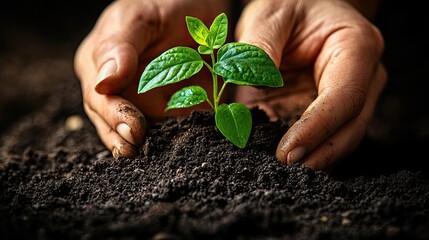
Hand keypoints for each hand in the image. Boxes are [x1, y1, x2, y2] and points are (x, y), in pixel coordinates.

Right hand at [74, 0, 230, 157]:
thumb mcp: (139, 17)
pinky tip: (179, 150)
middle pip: (113, 123)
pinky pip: (167, 130)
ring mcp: (141, 102)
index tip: (132, 129)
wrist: (200, 7)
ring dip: (147, 147)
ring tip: (157, 159)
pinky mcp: (168, 110)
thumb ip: (119, 46)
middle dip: (125, 138)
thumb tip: (103, 84)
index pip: (99, 99)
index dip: (115, 116)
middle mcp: (116, 89)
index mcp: (98, 65)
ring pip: (137, 132)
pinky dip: (172, 141)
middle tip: (137, 151)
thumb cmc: (164, 3)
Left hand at [235, 0, 386, 169]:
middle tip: (284, 168)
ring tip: (281, 170)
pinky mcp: (331, 110)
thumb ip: (258, 46)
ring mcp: (350, 97)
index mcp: (356, 47)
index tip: (288, 152)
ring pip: (341, 138)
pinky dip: (306, 150)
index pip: (345, 97)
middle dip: (320, 153)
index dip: (318, 128)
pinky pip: (324, 137)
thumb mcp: (270, 14)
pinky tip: (283, 159)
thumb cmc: (290, 7)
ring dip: (315, 157)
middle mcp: (362, 77)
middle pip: (352, 127)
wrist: (301, 12)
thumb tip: (246, 82)